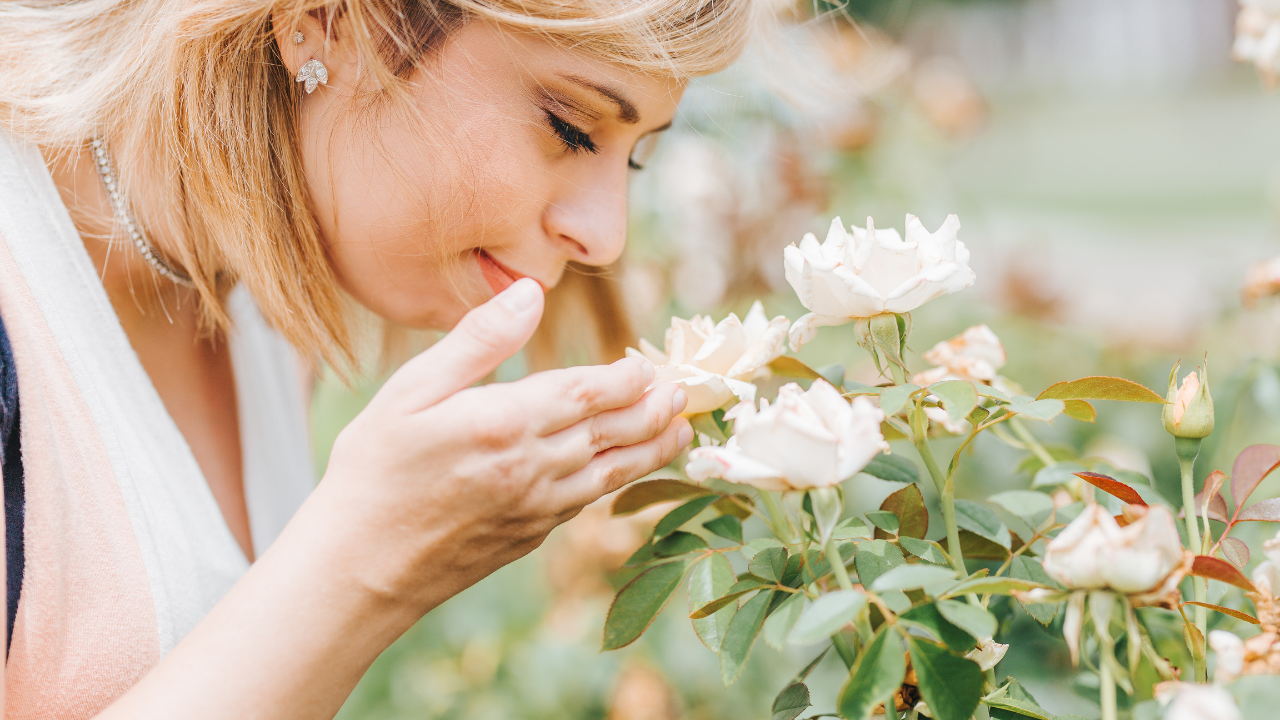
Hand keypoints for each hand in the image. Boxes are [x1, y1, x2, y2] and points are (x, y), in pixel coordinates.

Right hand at [320, 278, 692, 610]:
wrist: (359, 567)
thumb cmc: (373, 470)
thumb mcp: (410, 392)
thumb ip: (477, 341)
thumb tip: (528, 292)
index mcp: (506, 421)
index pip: (588, 390)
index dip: (627, 377)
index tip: (648, 363)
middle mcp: (534, 465)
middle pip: (614, 430)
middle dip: (654, 407)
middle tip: (683, 389)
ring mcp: (537, 506)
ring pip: (614, 470)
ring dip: (653, 447)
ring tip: (680, 428)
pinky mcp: (532, 535)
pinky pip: (589, 500)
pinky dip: (619, 479)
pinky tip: (626, 467)